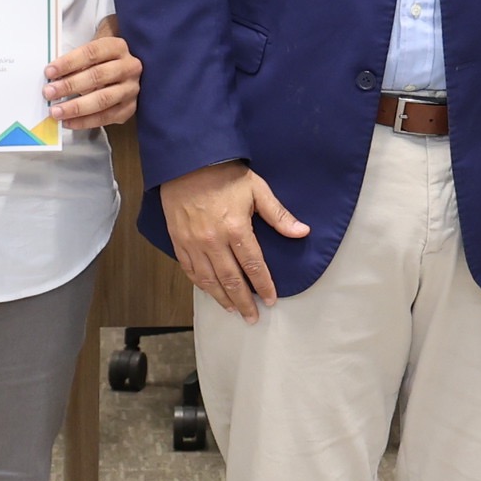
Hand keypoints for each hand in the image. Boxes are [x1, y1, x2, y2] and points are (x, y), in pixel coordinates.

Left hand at [43, 24, 140, 133]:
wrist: (124, 73)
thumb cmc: (101, 62)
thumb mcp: (91, 55)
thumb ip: (76, 64)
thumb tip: (52, 79)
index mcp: (118, 47)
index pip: (92, 53)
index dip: (69, 63)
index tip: (49, 72)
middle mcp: (130, 67)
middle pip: (98, 76)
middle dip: (70, 85)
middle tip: (49, 93)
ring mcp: (132, 89)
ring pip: (103, 100)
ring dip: (76, 107)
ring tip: (56, 112)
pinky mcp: (130, 108)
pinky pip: (106, 117)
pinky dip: (85, 122)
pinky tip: (68, 122)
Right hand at [165, 159, 308, 319]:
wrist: (187, 163)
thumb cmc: (225, 175)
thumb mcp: (257, 189)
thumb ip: (278, 215)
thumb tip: (302, 232)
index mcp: (236, 228)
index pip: (253, 265)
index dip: (263, 285)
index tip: (270, 300)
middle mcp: (213, 241)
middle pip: (231, 279)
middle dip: (243, 301)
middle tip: (252, 317)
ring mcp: (193, 243)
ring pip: (209, 279)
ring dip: (222, 297)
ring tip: (233, 310)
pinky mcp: (179, 241)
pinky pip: (190, 270)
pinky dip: (201, 284)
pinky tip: (210, 291)